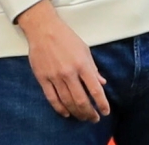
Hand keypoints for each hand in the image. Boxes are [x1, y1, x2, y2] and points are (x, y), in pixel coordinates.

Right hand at [17, 0, 110, 120]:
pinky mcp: (43, 79)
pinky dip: (60, 109)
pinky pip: (52, 99)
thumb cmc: (66, 37)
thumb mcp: (84, 50)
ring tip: (83, 118)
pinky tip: (66, 113)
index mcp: (82, 64)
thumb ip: (93, 68)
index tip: (105, 111)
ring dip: (77, 113)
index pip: (95, 89)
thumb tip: (101, 82)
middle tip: (94, 118)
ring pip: (67, 102)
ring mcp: (55, 77)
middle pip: (81, 100)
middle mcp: (69, 73)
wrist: (44, 29)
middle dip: (90, 113)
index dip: (102, 103)